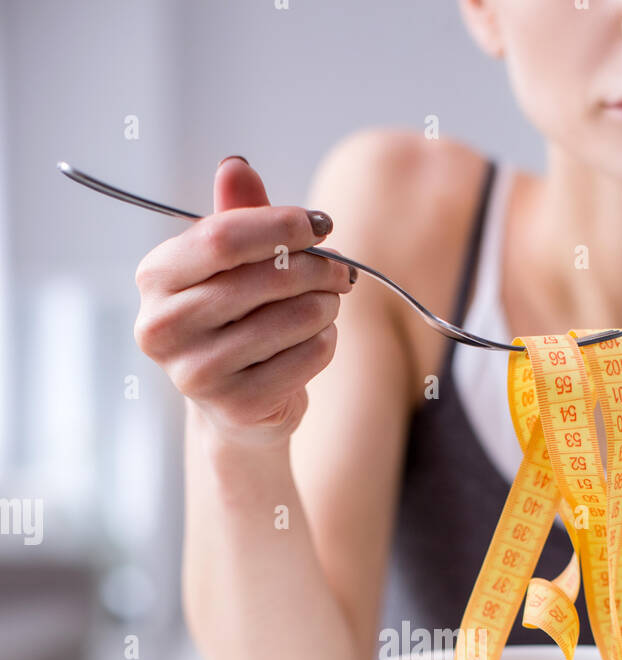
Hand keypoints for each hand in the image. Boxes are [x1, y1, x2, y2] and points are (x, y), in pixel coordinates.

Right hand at [133, 156, 354, 445]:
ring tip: (330, 303)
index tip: (320, 225)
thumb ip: (235, 217)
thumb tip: (235, 165)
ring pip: (289, 320)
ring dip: (325, 305)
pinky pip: (304, 359)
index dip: (280, 225)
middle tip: (341, 270)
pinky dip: (325, 342)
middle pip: (261, 279)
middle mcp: (164, 328)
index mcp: (155, 278)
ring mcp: (196, 373)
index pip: (221, 238)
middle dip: (315, 268)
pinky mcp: (234, 407)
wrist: (236, 405)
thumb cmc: (235, 320)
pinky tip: (321, 338)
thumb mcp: (231, 265)